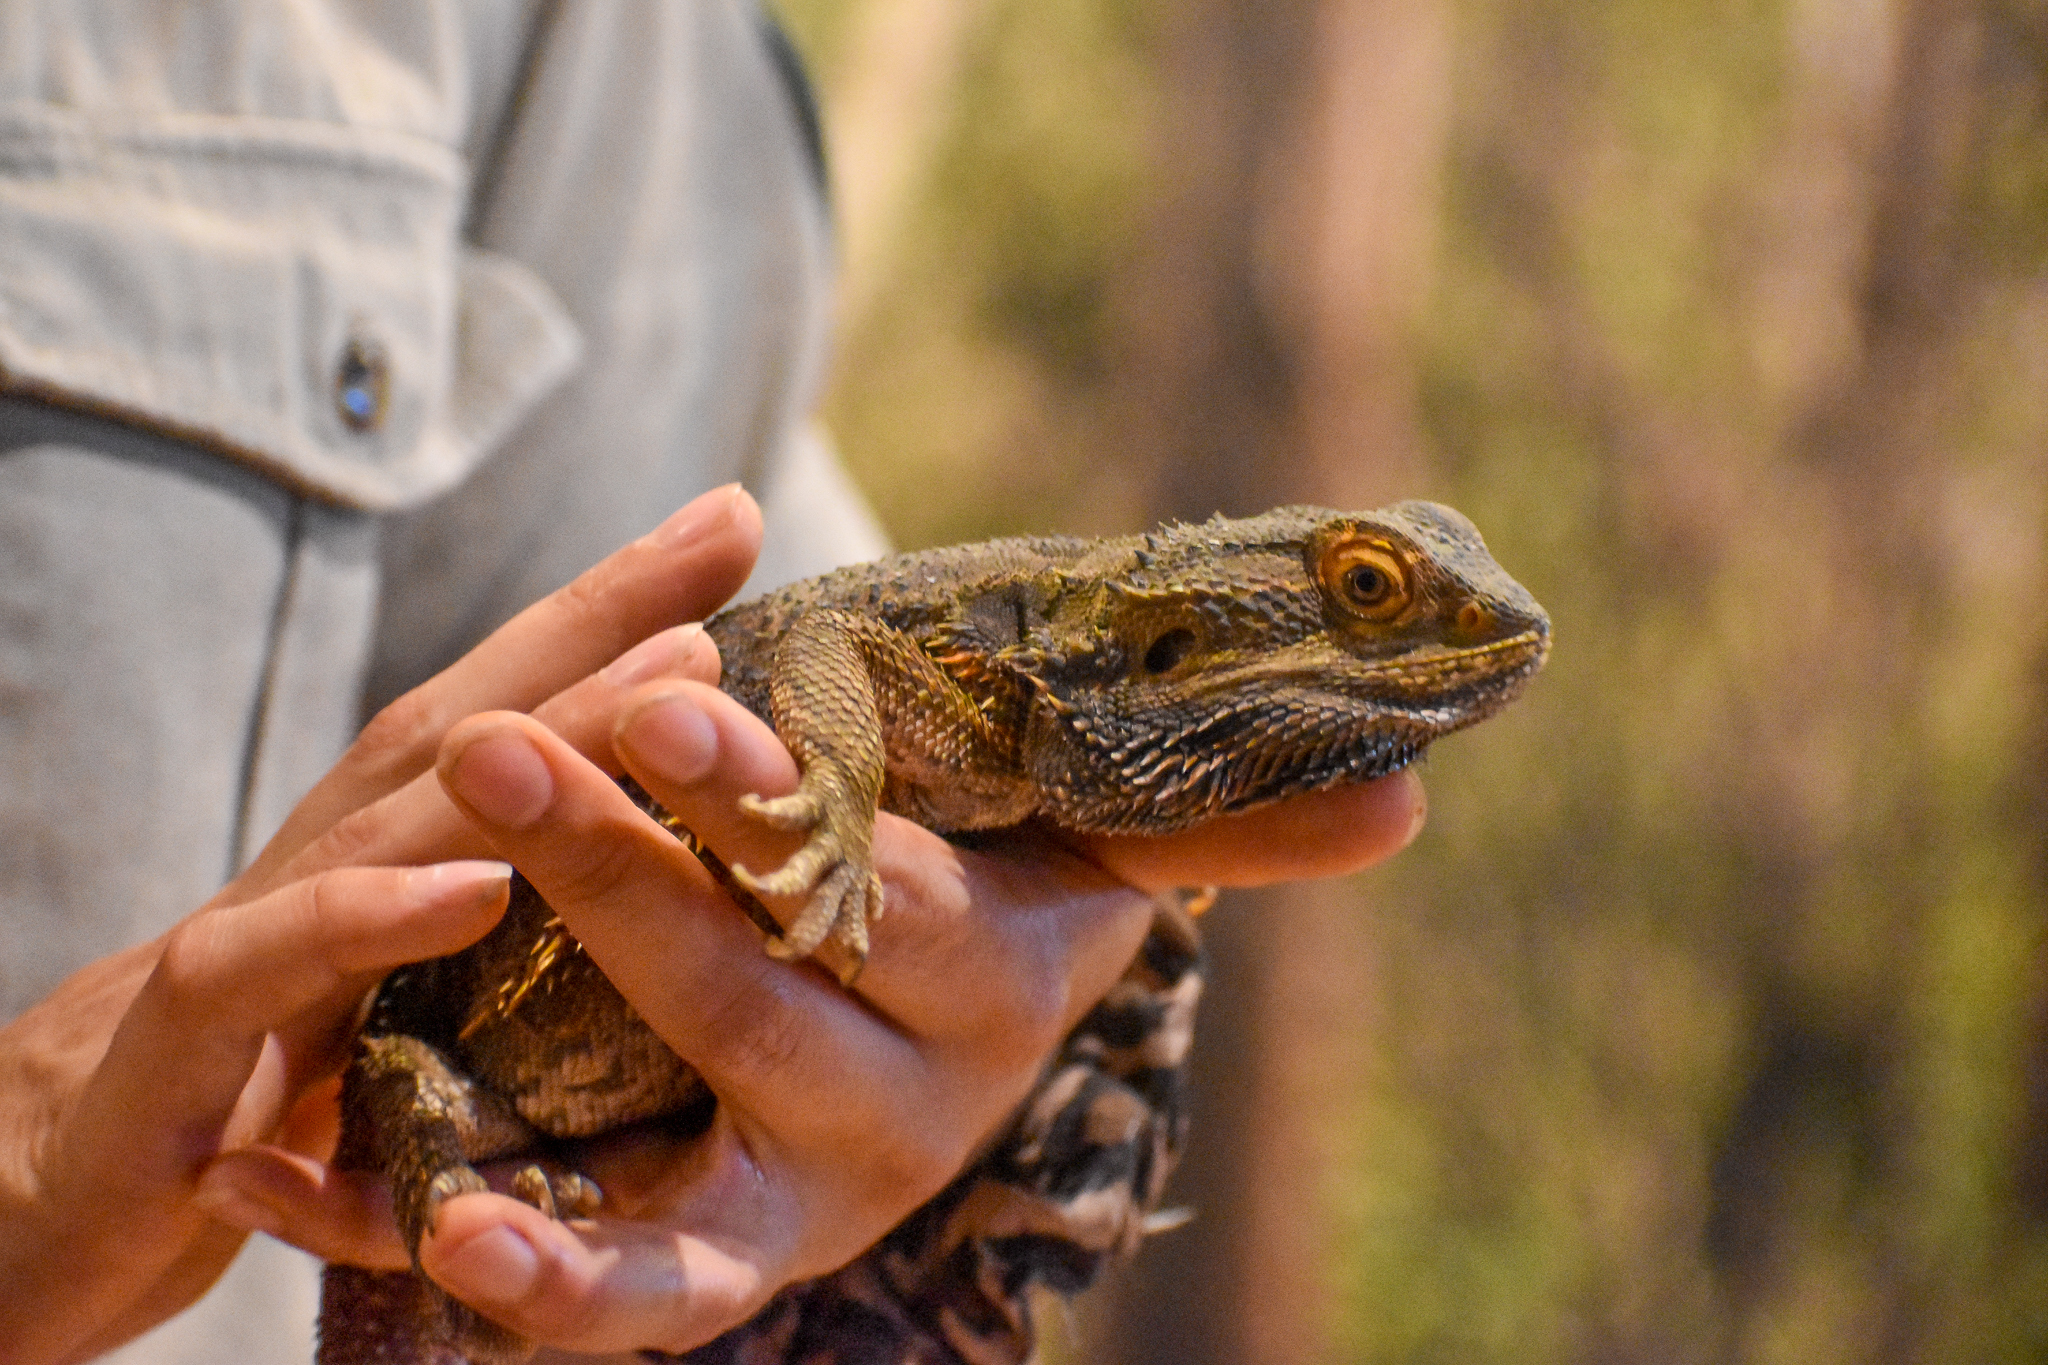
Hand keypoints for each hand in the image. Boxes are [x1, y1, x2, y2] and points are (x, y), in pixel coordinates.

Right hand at [0, 485, 764, 1364]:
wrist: (15, 1217)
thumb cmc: (225, 1108)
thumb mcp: (378, 1022)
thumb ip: (478, 943)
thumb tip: (627, 868)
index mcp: (373, 872)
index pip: (500, 720)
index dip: (613, 621)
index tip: (733, 521)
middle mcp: (315, 880)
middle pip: (464, 727)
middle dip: (602, 627)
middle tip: (728, 531)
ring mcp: (241, 957)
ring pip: (389, 819)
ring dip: (534, 740)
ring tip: (669, 674)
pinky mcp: (172, 1068)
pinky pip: (262, 975)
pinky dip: (365, 923)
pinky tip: (480, 886)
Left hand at [193, 678, 1424, 1355]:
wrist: (931, 1014)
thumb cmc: (993, 886)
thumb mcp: (1093, 852)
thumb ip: (1225, 823)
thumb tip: (1413, 801)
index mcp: (993, 985)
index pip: (884, 894)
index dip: (779, 809)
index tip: (665, 699)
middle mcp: (900, 1115)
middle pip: (755, 1008)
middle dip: (627, 886)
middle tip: (495, 754)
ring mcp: (791, 1205)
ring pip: (675, 1203)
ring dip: (548, 1158)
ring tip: (395, 1133)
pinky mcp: (697, 1262)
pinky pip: (610, 1300)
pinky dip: (515, 1281)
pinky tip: (394, 1235)